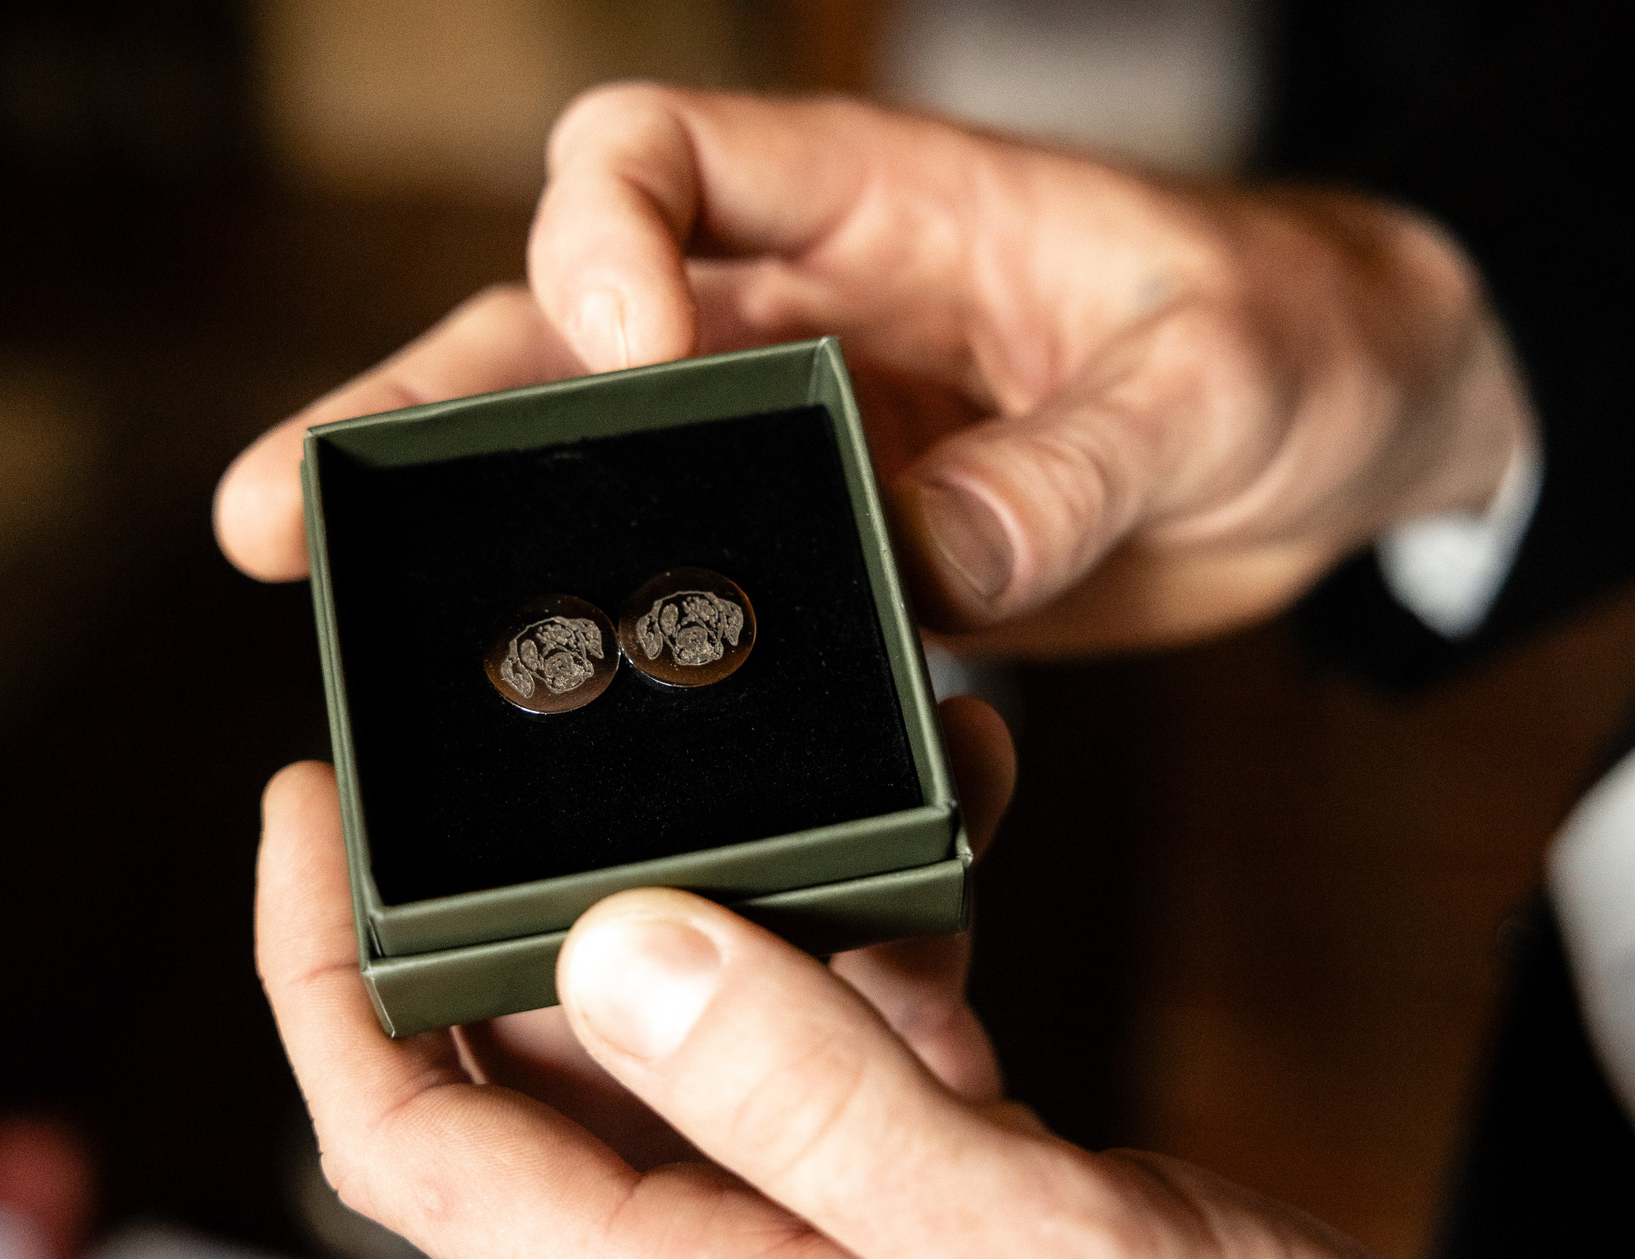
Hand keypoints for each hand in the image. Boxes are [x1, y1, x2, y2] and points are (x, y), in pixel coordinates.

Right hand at [217, 85, 1532, 655]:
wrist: (1348, 430)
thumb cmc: (1293, 338)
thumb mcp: (1207, 379)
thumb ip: (1069, 466)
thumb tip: (936, 568)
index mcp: (865, 205)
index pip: (650, 159)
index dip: (597, 242)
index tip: (622, 346)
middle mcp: (802, 314)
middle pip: (556, 337)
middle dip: (417, 411)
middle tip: (286, 510)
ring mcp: (809, 441)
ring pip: (599, 479)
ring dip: (482, 547)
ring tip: (349, 617)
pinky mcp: (847, 551)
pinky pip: (712, 592)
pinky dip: (646, 648)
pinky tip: (583, 723)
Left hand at [257, 697, 1391, 1258]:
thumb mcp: (1012, 1246)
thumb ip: (812, 1107)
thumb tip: (616, 949)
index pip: (413, 1141)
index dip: (322, 977)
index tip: (304, 805)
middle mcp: (714, 1245)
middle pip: (535, 1053)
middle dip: (530, 884)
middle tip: (544, 721)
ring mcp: (810, 1205)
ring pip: (693, 1013)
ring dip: (734, 880)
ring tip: (788, 747)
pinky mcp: (910, 1164)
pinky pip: (833, 1018)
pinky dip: (870, 922)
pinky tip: (939, 833)